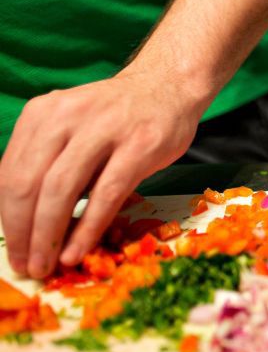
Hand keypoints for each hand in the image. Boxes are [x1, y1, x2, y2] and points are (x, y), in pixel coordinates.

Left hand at [0, 68, 203, 277]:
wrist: (169, 85)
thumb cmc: (117, 117)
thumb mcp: (72, 128)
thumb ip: (50, 164)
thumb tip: (30, 224)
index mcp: (42, 114)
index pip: (11, 174)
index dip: (7, 219)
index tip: (14, 249)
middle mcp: (67, 116)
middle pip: (28, 184)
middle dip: (23, 234)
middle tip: (28, 265)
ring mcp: (105, 128)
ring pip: (61, 191)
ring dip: (48, 236)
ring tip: (48, 265)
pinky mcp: (139, 145)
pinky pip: (106, 194)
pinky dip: (88, 228)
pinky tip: (78, 251)